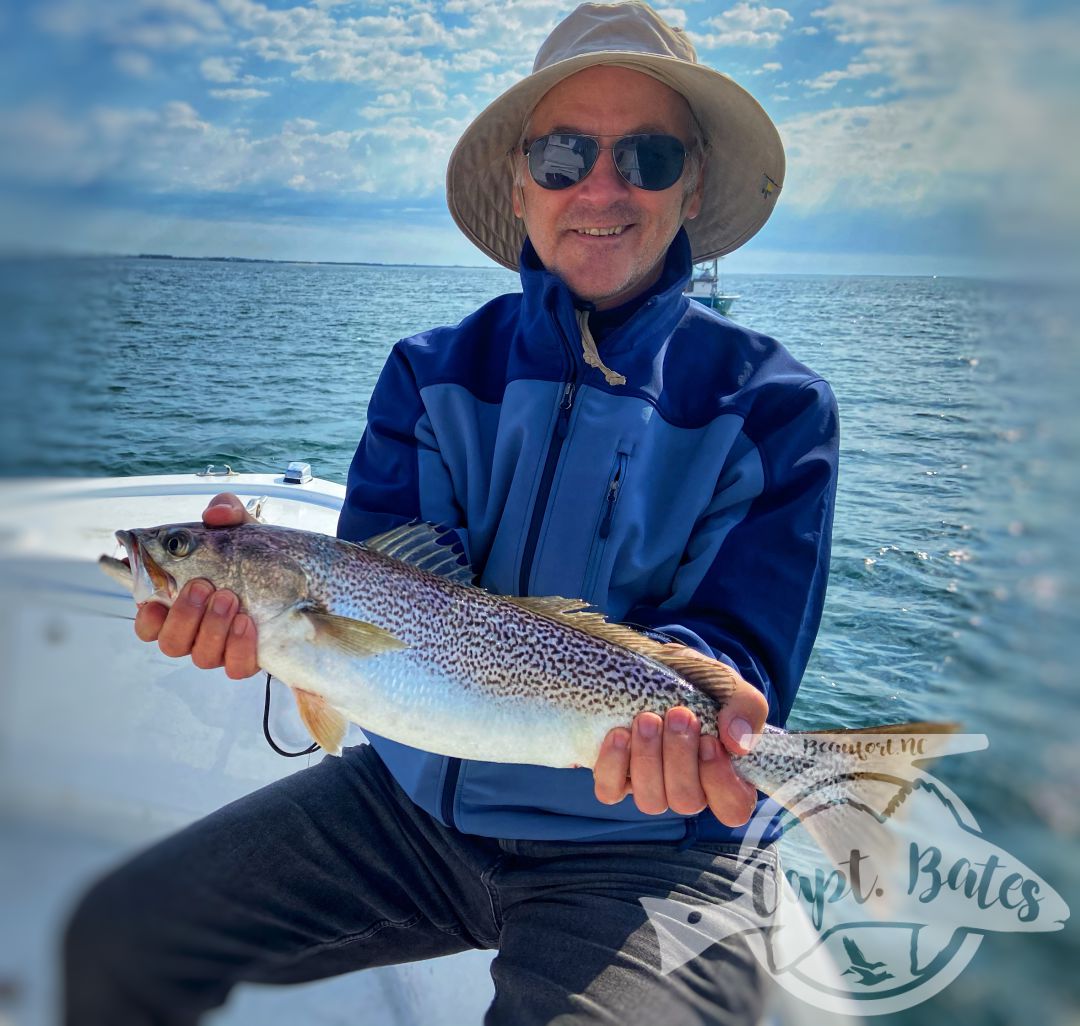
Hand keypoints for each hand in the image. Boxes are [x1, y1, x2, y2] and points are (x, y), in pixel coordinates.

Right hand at [133, 493, 259, 678]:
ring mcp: (222, 648)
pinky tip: (248, 624)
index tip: (153, 600)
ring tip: (230, 599)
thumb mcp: (244, 531)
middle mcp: (196, 630)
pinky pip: (235, 668)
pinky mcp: (247, 660)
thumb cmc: (259, 557)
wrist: (305, 584)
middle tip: (204, 587)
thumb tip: (215, 513)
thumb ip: (227, 514)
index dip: (146, 615)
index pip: (149, 620)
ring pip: (199, 656)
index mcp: (182, 602)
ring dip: (211, 627)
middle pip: (169, 642)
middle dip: (182, 616)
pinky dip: (238, 648)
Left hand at [593, 656, 768, 826]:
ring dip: (648, 758)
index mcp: (723, 776)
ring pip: (651, 801)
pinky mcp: (617, 778)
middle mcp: (688, 789)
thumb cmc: (698, 683)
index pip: (732, 808)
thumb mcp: (728, 685)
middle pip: (687, 801)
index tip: (710, 741)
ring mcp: (651, 786)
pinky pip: (611, 791)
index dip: (720, 781)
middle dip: (680, 757)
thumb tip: (738, 743)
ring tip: (647, 719)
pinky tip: (620, 734)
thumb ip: (746, 708)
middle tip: (678, 715)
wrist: (655, 665)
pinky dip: (614, 764)